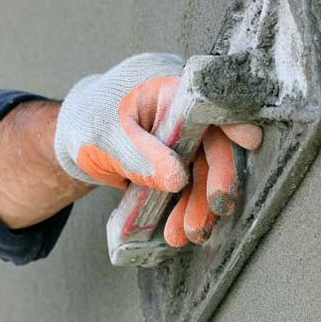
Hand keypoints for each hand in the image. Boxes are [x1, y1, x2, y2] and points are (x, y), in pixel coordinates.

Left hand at [54, 54, 260, 242]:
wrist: (71, 135)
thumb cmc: (87, 122)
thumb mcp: (106, 138)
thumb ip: (140, 156)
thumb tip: (178, 180)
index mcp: (167, 87)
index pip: (208, 100)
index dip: (232, 118)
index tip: (249, 141)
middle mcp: (182, 110)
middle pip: (213, 142)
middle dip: (214, 182)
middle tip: (213, 212)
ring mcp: (183, 135)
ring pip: (203, 170)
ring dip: (198, 204)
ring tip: (187, 234)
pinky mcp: (179, 158)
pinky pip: (190, 183)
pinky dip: (185, 207)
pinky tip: (177, 229)